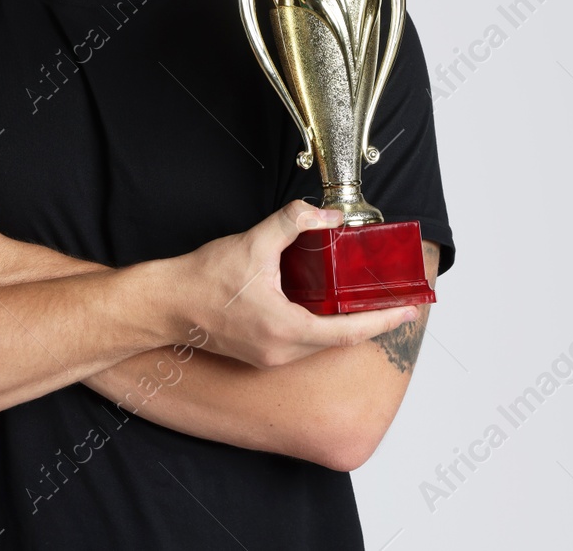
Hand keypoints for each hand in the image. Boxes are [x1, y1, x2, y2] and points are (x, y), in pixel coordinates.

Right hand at [175, 200, 419, 368]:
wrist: (165, 304)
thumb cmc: (202, 279)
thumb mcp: (252, 243)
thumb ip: (292, 223)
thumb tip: (326, 215)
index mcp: (284, 329)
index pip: (347, 332)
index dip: (381, 322)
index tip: (407, 312)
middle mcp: (280, 352)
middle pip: (338, 340)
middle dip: (368, 322)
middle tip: (393, 303)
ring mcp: (269, 357)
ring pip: (319, 343)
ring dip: (343, 325)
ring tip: (363, 303)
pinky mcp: (259, 354)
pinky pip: (301, 343)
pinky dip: (319, 326)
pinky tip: (323, 306)